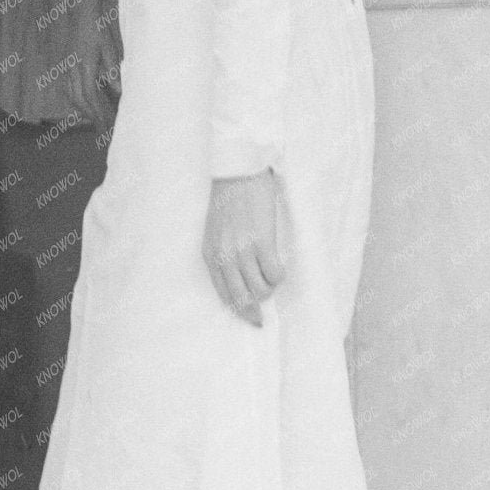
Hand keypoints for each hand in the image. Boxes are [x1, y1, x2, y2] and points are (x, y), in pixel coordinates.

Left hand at [203, 170, 285, 326]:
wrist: (238, 172)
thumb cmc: (228, 199)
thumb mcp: (215, 231)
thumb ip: (222, 254)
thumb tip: (239, 278)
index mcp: (210, 254)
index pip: (223, 293)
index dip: (237, 309)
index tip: (250, 317)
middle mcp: (224, 256)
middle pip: (240, 298)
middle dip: (253, 312)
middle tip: (262, 317)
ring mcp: (243, 250)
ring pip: (260, 289)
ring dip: (268, 288)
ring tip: (272, 276)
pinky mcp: (262, 241)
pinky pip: (274, 273)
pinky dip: (279, 275)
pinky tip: (279, 266)